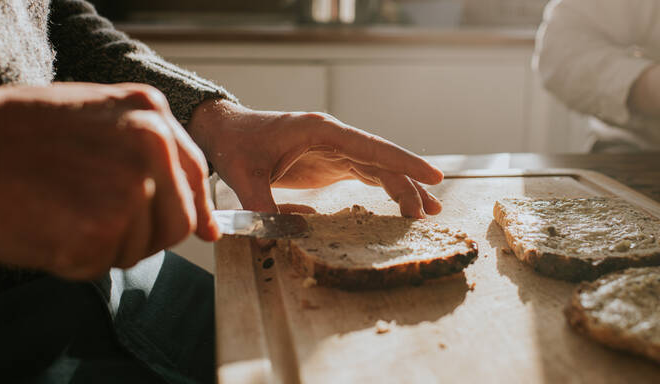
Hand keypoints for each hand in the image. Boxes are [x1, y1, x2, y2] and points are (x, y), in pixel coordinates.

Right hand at [0, 83, 217, 279]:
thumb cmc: (16, 133)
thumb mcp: (97, 119)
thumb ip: (157, 159)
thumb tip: (209, 227)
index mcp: (151, 116)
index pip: (195, 176)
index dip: (193, 206)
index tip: (198, 228)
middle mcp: (150, 149)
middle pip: (179, 221)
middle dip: (148, 232)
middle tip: (100, 222)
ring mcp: (128, 191)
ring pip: (143, 247)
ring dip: (109, 245)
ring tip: (63, 212)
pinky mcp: (99, 233)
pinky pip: (105, 264)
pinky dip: (78, 259)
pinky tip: (48, 227)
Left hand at [188, 100, 443, 217]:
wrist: (227, 132)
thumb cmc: (236, 145)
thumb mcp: (242, 175)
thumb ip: (260, 204)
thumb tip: (272, 239)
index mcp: (320, 131)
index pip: (370, 146)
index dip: (403, 161)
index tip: (433, 175)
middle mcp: (335, 137)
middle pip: (382, 159)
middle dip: (410, 182)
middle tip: (432, 210)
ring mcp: (336, 149)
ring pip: (380, 167)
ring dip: (403, 188)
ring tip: (427, 212)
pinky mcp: (332, 163)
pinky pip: (367, 174)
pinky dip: (386, 188)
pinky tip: (402, 205)